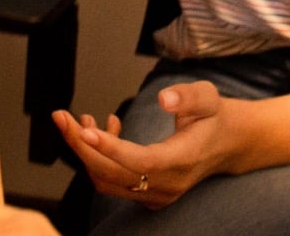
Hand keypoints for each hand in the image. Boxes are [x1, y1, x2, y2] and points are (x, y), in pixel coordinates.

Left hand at [54, 81, 228, 207]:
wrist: (228, 143)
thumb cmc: (215, 116)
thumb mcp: (209, 96)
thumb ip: (188, 97)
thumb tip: (165, 98)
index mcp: (182, 160)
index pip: (140, 162)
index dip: (110, 147)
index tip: (84, 129)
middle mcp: (167, 185)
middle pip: (113, 173)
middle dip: (82, 145)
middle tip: (61, 117)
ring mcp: (156, 194)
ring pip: (108, 179)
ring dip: (85, 151)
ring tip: (77, 119)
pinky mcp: (148, 194)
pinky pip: (115, 181)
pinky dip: (100, 157)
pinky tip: (105, 126)